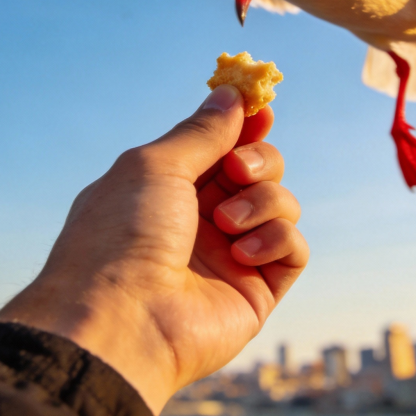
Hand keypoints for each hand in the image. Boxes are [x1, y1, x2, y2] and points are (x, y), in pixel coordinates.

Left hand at [0, 85, 308, 414]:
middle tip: (235, 169)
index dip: (246, 126)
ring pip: (282, 203)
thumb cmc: (123, 234)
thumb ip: (202, 131)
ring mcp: (231, 255)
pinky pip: (293, 248)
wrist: (121, 321)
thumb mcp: (157, 164)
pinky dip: (275, 239)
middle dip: (257, 159)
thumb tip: (230, 93)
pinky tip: (240, 253)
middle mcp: (202, 219)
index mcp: (171, 188)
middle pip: (259, 170)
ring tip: (226, 222)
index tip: (263, 110)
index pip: (222, 147)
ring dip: (262, 200)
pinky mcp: (256, 290)